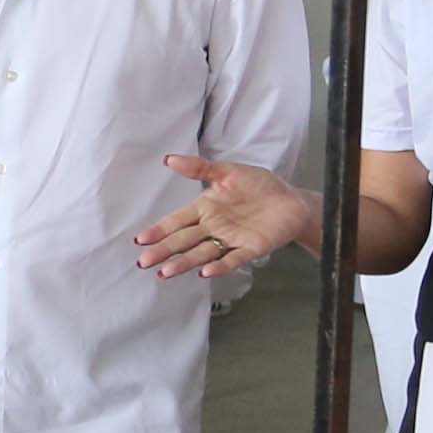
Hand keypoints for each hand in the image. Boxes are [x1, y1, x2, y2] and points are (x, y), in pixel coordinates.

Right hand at [136, 154, 318, 278]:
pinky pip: (231, 259)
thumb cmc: (260, 186)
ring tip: (165, 272)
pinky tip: (205, 272)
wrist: (292, 200)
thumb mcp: (229, 171)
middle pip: (184, 240)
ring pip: (201, 253)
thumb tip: (169, 159)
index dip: (160, 230)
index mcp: (206, 208)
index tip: (141, 239)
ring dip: (184, 263)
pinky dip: (218, 266)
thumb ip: (199, 168)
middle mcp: (214, 227)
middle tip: (144, 261)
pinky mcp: (249, 249)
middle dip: (164, 250)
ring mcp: (230, 240)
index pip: (177, 221)